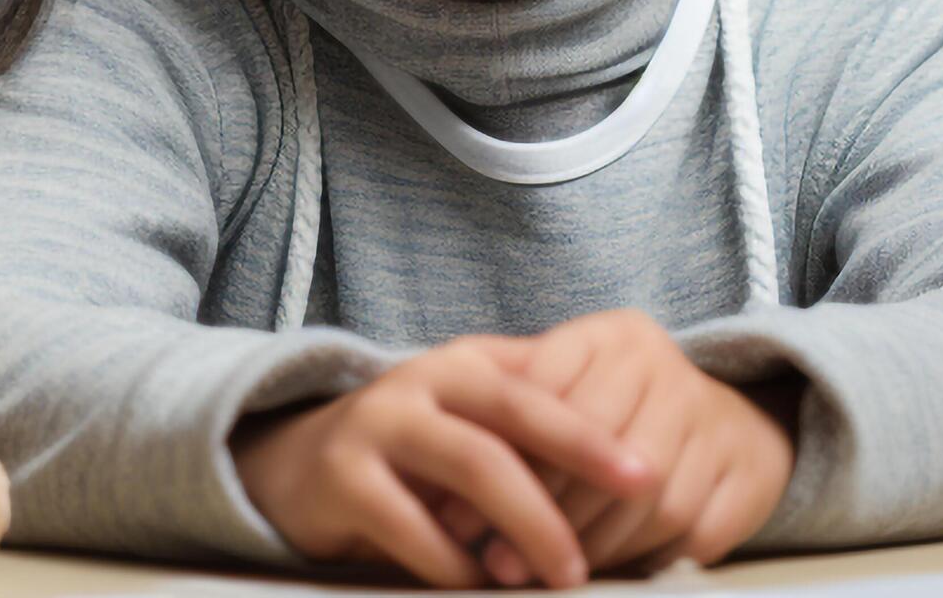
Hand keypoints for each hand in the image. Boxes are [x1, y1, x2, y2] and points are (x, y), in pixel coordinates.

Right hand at [233, 336, 655, 588]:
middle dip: (576, 470)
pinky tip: (480, 584)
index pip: (541, 394)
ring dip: (527, 527)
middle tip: (629, 510)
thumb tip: (635, 452)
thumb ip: (530, 418)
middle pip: (511, 425)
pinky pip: (414, 529)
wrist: (294, 467)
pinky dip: (456, 564)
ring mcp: (376, 427)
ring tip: (564, 573)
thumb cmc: (409, 453)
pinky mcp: (341, 479)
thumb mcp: (466, 420)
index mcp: (461, 366)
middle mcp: (418, 384)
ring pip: (472, 470)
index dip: (595, 435)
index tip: (649, 474)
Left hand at [451, 312, 793, 578]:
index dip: (499, 461)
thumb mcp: (564, 384)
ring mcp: (713, 420)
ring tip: (542, 575)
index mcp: (614, 336)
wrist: (730, 423)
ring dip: (590, 544)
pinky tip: (605, 571)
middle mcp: (668, 368)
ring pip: (645, 497)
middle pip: (597, 451)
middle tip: (494, 560)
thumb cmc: (618, 407)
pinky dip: (643, 557)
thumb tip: (439, 467)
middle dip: (541, 513)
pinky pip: (690, 529)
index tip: (451, 511)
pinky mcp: (747, 476)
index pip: (547, 397)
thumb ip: (510, 406)